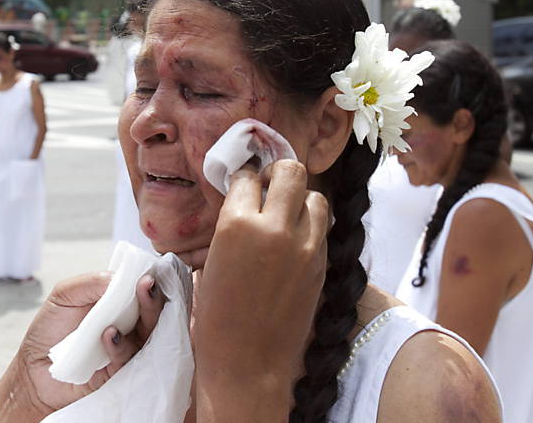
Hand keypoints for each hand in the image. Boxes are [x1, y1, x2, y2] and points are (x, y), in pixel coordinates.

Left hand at [16, 272, 164, 415]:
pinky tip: (109, 334)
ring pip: (146, 334)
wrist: (33, 368)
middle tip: (147, 283)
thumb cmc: (50, 329)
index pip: (139, 290)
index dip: (147, 280)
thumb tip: (118, 277)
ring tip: (137, 299)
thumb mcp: (64, 296)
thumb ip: (89, 283)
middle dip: (151, 297)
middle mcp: (125, 325)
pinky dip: (118, 345)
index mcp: (115, 305)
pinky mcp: (118, 372)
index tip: (148, 271)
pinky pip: (125, 357)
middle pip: (150, 311)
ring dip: (144, 316)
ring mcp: (124, 348)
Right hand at [193, 160, 329, 419]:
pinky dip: (309, 225)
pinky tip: (293, 239)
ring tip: (285, 214)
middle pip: (290, 171)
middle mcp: (276, 227)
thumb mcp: (211, 261)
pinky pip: (321, 227)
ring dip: (299, 198)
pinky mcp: (321, 264)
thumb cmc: (216, 317)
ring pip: (315, 196)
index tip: (242, 184)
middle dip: (277, 173)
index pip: (248, 176)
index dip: (243, 178)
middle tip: (267, 187)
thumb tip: (243, 201)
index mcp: (237, 224)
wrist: (248, 362)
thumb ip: (229, 226)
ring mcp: (305, 246)